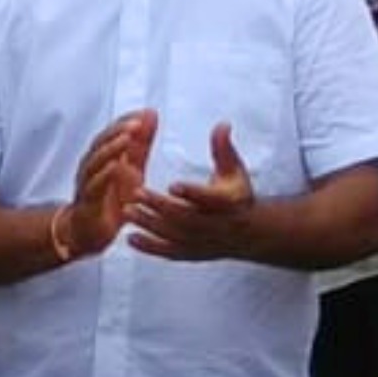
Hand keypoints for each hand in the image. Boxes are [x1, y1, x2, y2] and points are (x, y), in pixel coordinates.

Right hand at [58, 111, 151, 259]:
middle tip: (137, 123)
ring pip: (95, 160)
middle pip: (101, 142)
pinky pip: (94, 186)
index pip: (113, 131)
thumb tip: (151, 113)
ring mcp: (88, 181)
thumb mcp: (133, 168)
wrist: (91, 231)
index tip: (145, 113)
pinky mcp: (88, 201)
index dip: (127, 121)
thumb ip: (141, 144)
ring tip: (126, 139)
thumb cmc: (112, 197)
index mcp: (104, 155)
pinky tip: (115, 167)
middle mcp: (93, 164)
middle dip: (119, 130)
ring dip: (111, 148)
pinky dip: (104, 175)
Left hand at [125, 124, 258, 260]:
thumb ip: (224, 148)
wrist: (249, 233)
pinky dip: (149, 247)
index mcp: (228, 203)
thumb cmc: (238, 194)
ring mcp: (202, 242)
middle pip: (186, 218)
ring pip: (174, 236)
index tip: (172, 184)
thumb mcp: (235, 170)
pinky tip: (130, 237)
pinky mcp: (192, 253)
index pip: (210, 199)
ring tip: (128, 210)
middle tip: (137, 192)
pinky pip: (169, 252)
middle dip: (161, 206)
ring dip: (150, 224)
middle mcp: (215, 225)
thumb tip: (222, 123)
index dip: (192, 193)